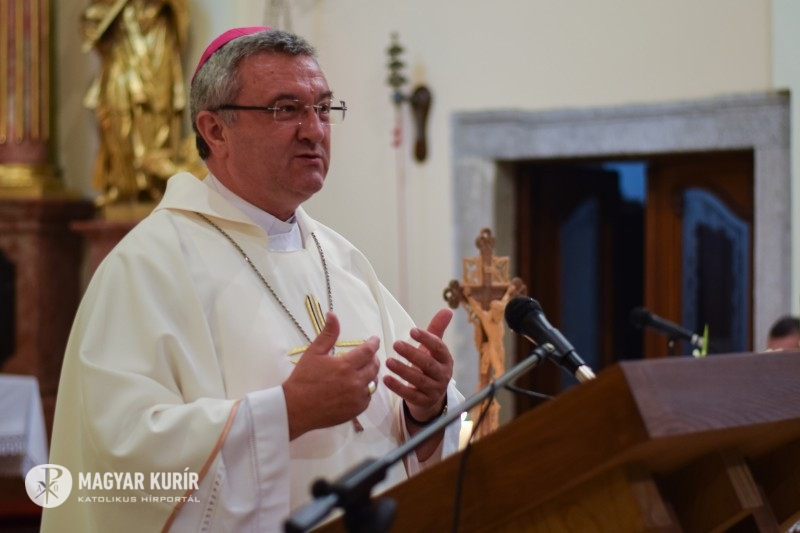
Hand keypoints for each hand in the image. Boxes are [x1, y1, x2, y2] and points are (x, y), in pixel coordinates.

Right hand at [283, 312, 379, 439]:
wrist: (295, 408)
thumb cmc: (303, 379)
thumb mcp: (314, 352)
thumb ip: (328, 334)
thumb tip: (332, 314)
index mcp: (345, 365)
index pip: (368, 351)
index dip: (373, 343)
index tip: (374, 340)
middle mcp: (355, 382)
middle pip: (374, 366)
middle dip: (373, 358)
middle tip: (368, 355)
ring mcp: (357, 397)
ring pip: (373, 382)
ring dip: (370, 374)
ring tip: (362, 370)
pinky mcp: (356, 410)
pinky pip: (368, 397)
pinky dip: (365, 390)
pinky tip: (356, 387)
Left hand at [384, 308, 453, 422]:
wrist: (431, 397)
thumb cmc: (429, 367)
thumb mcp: (433, 349)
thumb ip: (437, 330)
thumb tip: (447, 310)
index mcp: (446, 359)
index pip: (438, 348)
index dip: (426, 339)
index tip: (412, 330)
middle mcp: (443, 375)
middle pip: (428, 364)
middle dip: (412, 354)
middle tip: (396, 344)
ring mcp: (434, 390)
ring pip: (418, 380)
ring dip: (402, 370)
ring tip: (388, 361)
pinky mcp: (423, 402)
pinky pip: (410, 395)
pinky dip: (397, 387)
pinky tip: (385, 378)